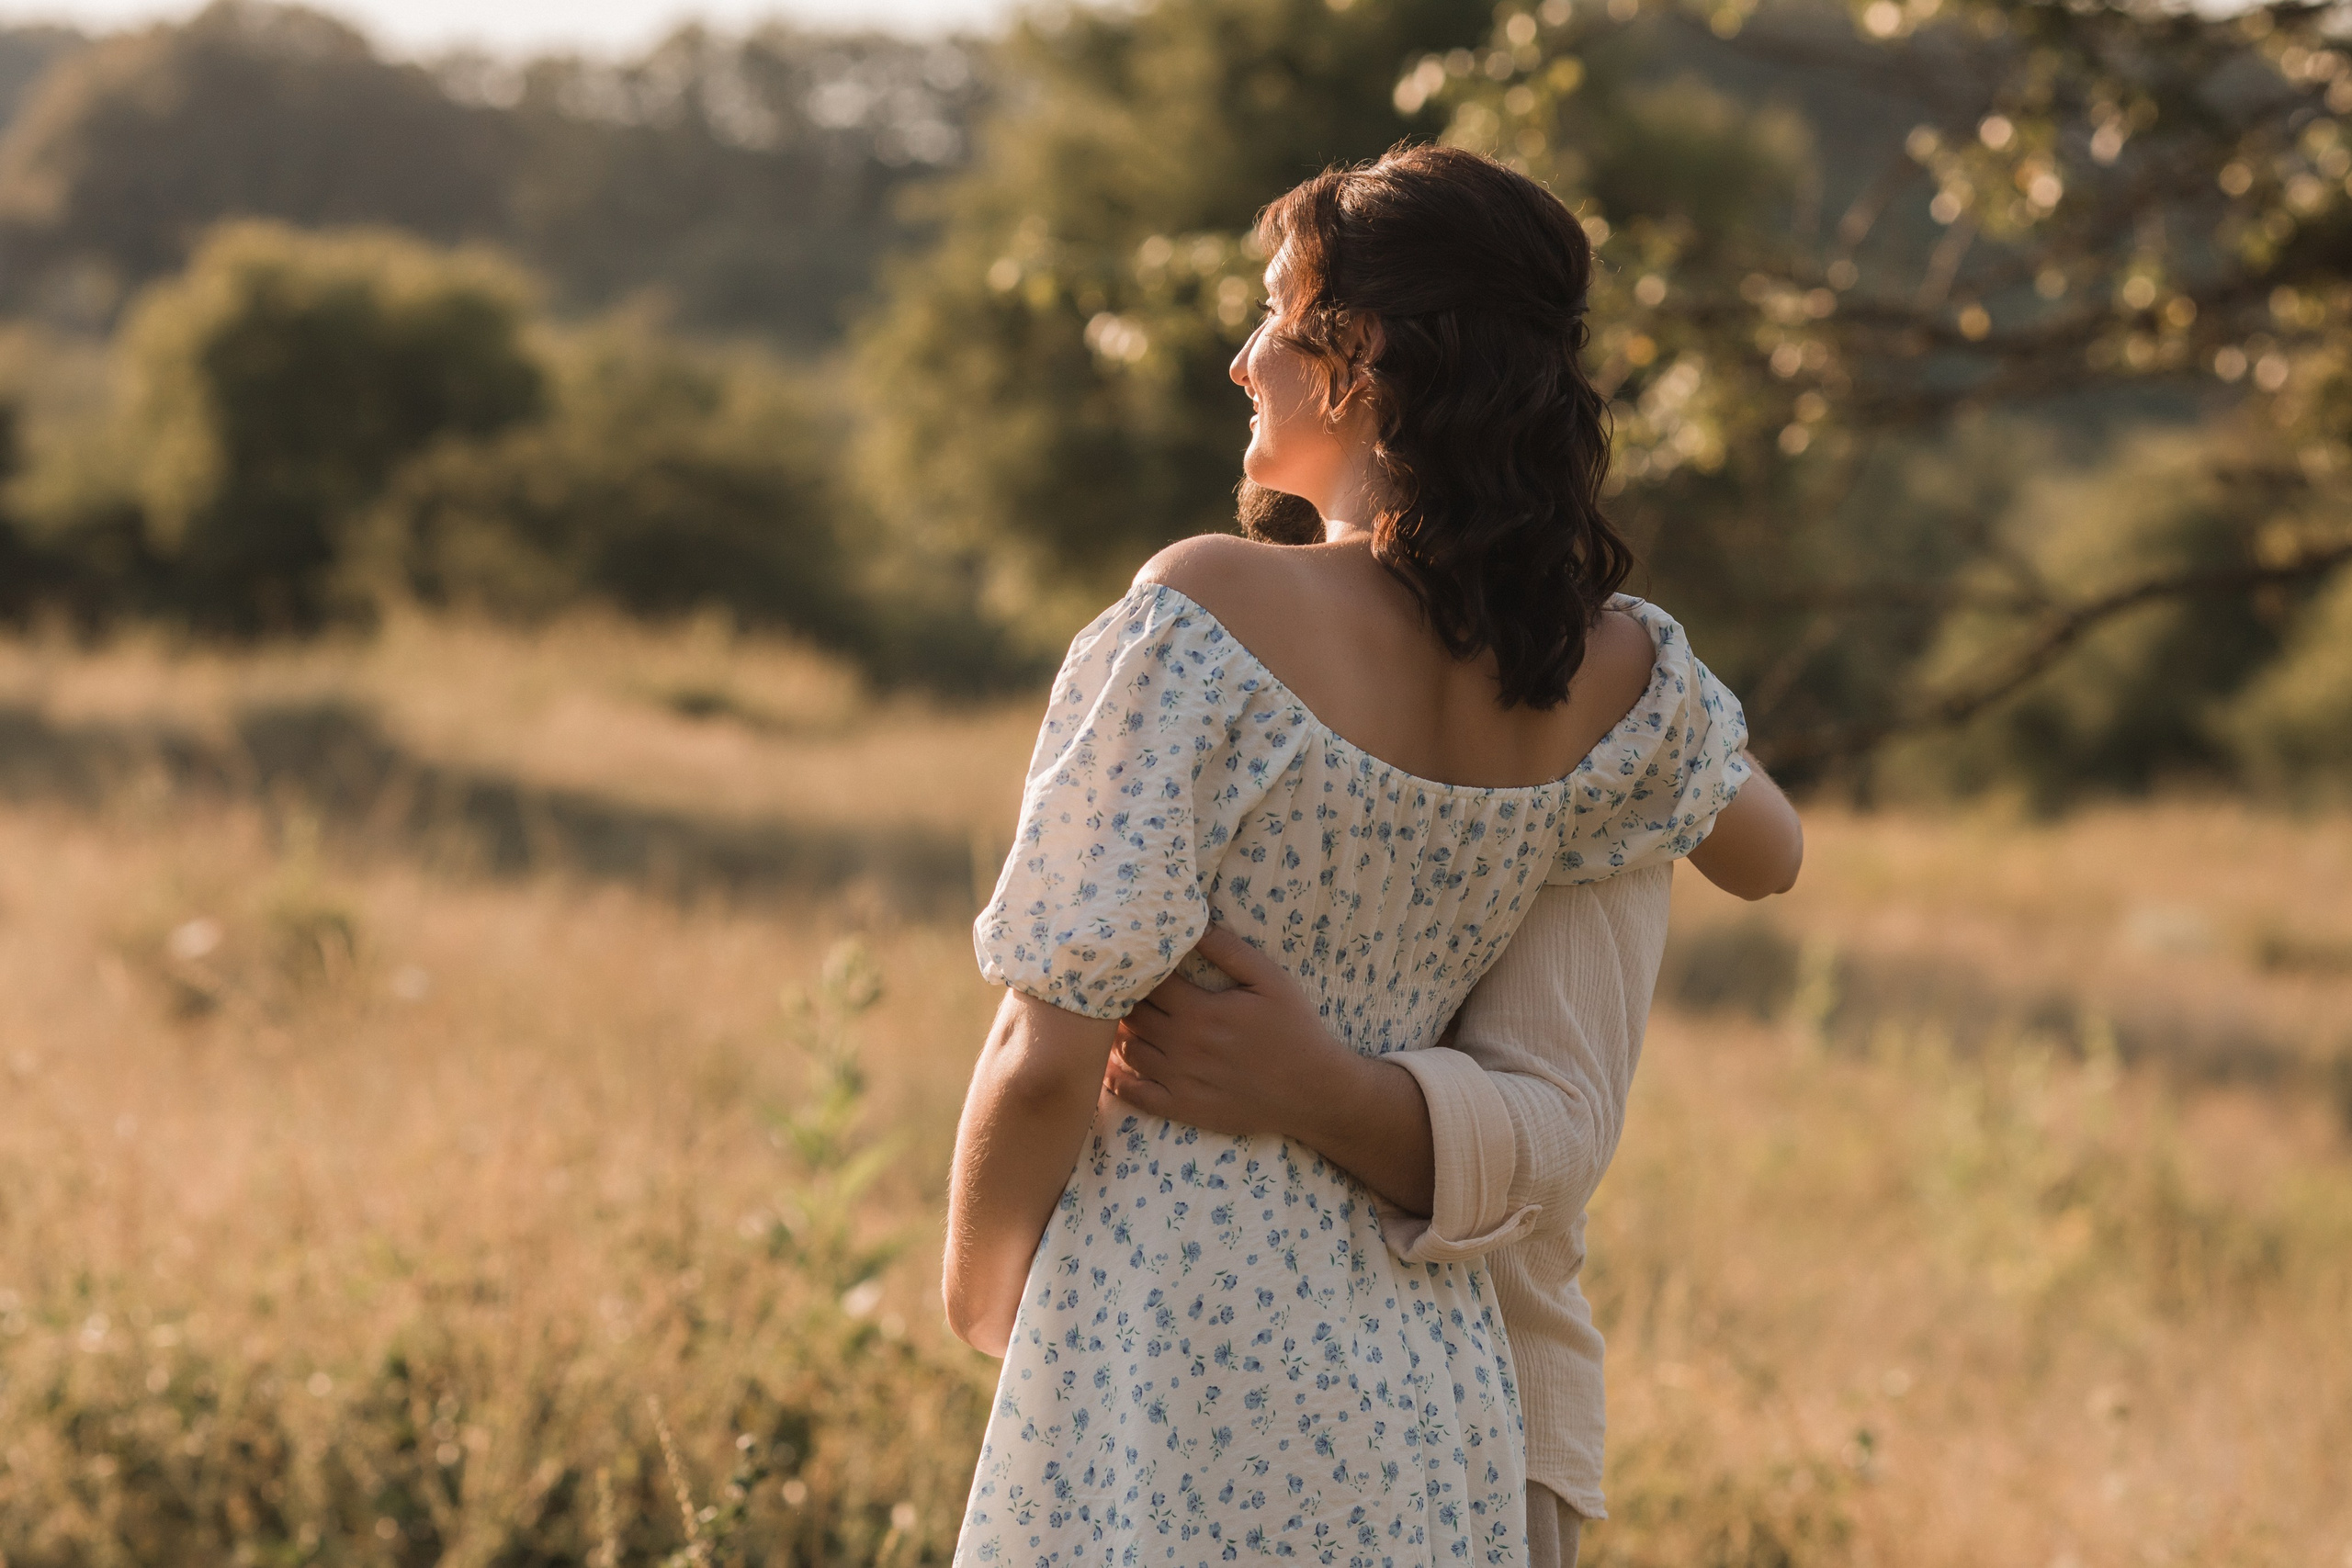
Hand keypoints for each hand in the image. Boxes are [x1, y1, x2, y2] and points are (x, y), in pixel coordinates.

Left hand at [1105, 923, 1346, 1138]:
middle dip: (1121, 998)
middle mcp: (1183, 1045)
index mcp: (1201, 1010)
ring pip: (1126, 1051)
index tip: (1133, 961)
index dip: (1137, 969)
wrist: (1313, 1091)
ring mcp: (1180, 1079)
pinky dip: (1115, 1078)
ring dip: (1115, 1034)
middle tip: (1118, 988)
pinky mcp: (1182, 1107)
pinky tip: (1111, 1065)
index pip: (1148, 982)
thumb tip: (1194, 924)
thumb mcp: (1270, 980)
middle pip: (1131, 1015)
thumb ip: (1229, 950)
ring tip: (1114, 1021)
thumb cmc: (1294, 1029)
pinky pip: (1134, 1094)